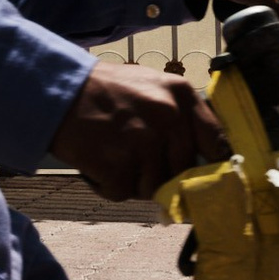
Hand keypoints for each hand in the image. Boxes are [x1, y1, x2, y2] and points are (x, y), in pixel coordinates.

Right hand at [51, 59, 228, 200]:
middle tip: (140, 161)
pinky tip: (100, 163)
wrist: (61, 91)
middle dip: (166, 174)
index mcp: (183, 95)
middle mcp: (168, 118)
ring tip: (116, 156)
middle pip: (185, 171)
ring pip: (155, 187)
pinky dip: (110, 186)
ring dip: (135, 181)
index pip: (218, 143)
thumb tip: (209, 156)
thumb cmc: (109, 91)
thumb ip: (183, 116)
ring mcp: (143, 142)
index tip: (208, 177)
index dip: (215, 166)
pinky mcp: (118, 165)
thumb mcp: (155, 86)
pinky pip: (124, 193)